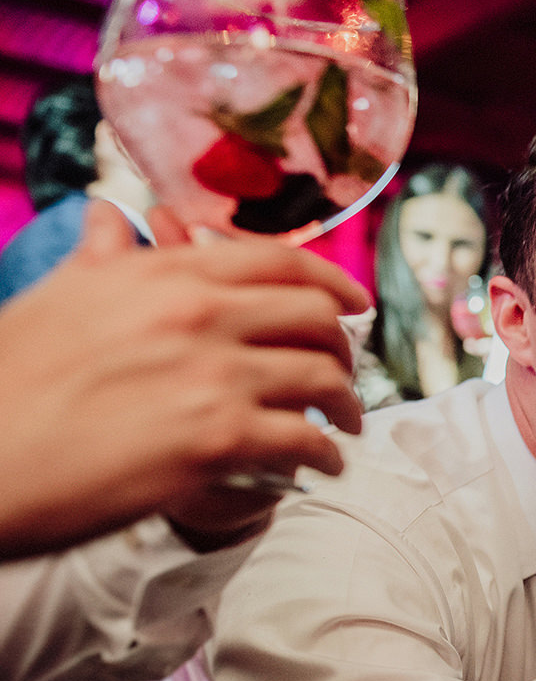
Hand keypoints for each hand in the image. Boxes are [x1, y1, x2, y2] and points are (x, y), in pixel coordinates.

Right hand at [0, 202, 368, 559]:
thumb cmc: (6, 385)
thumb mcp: (53, 301)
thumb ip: (101, 260)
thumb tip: (110, 213)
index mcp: (164, 276)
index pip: (278, 260)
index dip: (331, 280)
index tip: (356, 301)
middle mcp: (199, 314)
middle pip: (315, 316)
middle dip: (342, 347)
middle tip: (343, 373)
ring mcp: (214, 375)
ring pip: (323, 378)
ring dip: (346, 405)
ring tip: (344, 426)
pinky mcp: (220, 439)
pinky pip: (305, 440)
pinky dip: (326, 455)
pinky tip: (323, 466)